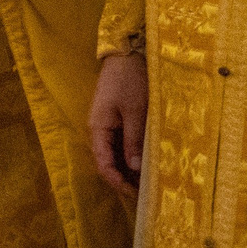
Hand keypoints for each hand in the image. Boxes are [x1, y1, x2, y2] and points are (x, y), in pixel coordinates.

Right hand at [88, 51, 147, 198]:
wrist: (126, 54)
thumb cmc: (129, 81)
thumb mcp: (135, 111)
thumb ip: (133, 139)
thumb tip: (133, 168)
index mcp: (98, 128)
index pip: (103, 164)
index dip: (117, 181)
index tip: (135, 193)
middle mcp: (99, 130)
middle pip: (107, 162)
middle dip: (124, 179)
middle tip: (146, 192)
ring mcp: (107, 125)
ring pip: (115, 154)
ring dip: (128, 169)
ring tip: (148, 181)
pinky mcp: (116, 119)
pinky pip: (121, 144)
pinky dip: (131, 155)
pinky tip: (145, 161)